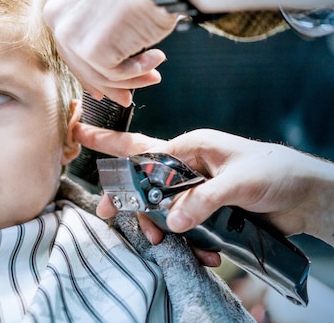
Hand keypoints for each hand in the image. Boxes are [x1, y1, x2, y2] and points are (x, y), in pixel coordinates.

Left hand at [43, 0, 175, 105]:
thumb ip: (94, 20)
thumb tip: (100, 54)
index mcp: (57, 1)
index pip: (68, 47)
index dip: (87, 71)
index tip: (102, 87)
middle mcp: (56, 17)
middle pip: (80, 64)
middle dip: (109, 84)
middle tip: (127, 97)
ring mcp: (70, 34)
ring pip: (99, 73)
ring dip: (130, 79)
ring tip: (154, 74)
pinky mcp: (90, 51)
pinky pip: (116, 74)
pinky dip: (139, 70)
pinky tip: (157, 57)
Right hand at [75, 124, 333, 247]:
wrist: (308, 196)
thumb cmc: (277, 173)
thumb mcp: (239, 182)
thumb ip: (202, 200)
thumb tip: (173, 221)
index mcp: (192, 147)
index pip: (142, 149)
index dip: (110, 148)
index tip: (80, 136)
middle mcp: (189, 167)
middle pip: (145, 181)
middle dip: (129, 202)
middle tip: (109, 216)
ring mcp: (197, 190)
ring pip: (163, 210)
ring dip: (163, 228)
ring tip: (169, 244)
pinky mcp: (208, 211)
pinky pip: (185, 227)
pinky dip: (189, 241)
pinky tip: (202, 252)